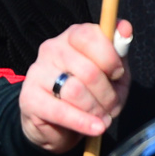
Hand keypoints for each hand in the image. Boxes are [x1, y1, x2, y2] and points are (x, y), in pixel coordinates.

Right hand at [20, 20, 132, 153]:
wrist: (57, 123)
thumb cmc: (89, 92)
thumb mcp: (111, 72)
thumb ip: (119, 51)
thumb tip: (125, 28)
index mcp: (73, 37)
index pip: (89, 36)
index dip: (109, 57)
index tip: (118, 74)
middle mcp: (52, 49)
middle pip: (88, 70)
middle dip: (107, 95)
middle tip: (112, 107)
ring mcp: (38, 72)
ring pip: (76, 91)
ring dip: (95, 110)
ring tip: (101, 118)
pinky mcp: (30, 98)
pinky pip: (61, 111)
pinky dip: (83, 122)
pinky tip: (95, 127)